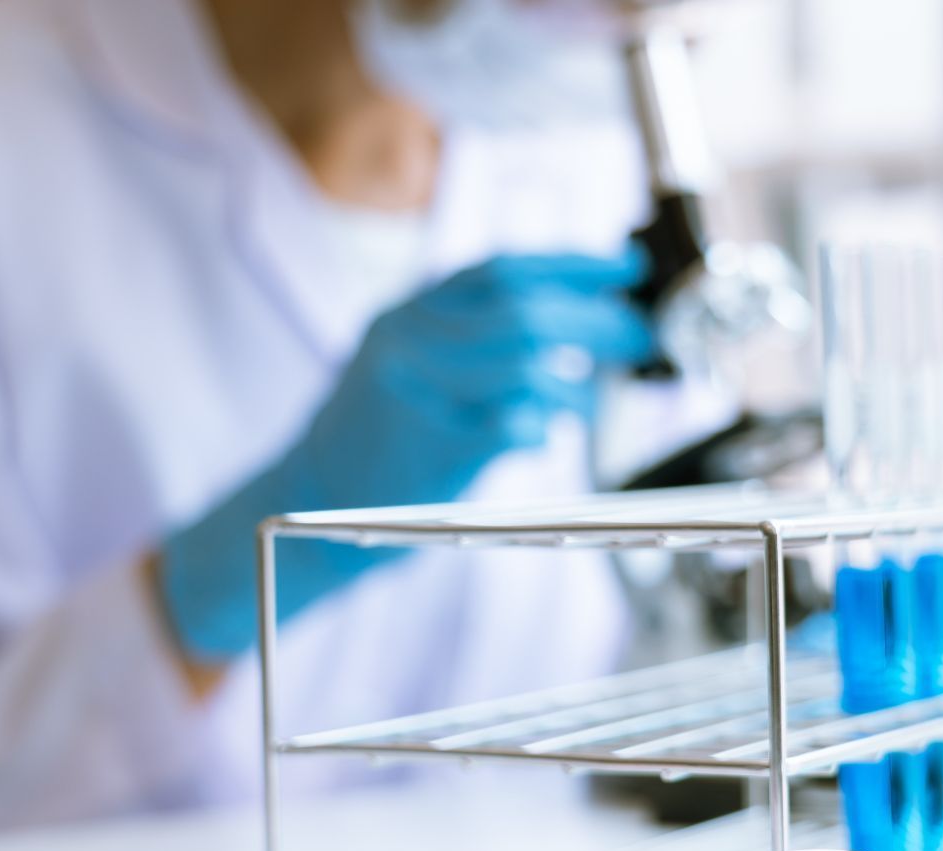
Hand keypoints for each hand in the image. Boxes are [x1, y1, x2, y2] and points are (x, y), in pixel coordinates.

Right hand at [157, 249, 654, 661]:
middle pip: (520, 309)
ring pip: (518, 361)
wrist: (305, 495)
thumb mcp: (411, 362)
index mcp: (409, 311)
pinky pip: (505, 424)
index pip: (502, 267)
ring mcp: (413, 389)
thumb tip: (572, 321)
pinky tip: (549, 435)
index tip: (626, 269)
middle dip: (593, 319)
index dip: (572, 264)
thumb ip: (474, 337)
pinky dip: (540, 426)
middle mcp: (406, 337)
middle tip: (637, 335)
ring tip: (597, 394)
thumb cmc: (375, 437)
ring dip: (573, 378)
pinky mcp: (424, 445)